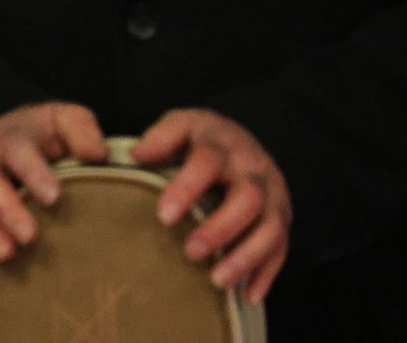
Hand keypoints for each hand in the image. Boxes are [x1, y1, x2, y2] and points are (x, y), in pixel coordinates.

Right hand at [0, 102, 107, 279]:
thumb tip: (97, 155)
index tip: (54, 197)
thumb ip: (81, 130)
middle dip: (4, 208)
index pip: (16, 150)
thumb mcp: (64, 119)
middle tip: (30, 235)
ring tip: (8, 255)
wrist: (11, 137)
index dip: (32, 172)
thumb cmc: (46, 135)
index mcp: (11, 136)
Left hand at [132, 108, 291, 302]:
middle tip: (191, 252)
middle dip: (221, 228)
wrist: (239, 139)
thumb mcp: (181, 125)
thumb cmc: (200, 139)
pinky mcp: (282, 217)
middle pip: (248, 198)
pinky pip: (282, 248)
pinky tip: (247, 295)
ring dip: (245, 257)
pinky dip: (266, 273)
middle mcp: (254, 168)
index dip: (187, 188)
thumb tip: (138, 155)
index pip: (208, 162)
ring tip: (216, 281)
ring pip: (270, 228)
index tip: (163, 216)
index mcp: (223, 143)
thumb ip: (161, 137)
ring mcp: (274, 194)